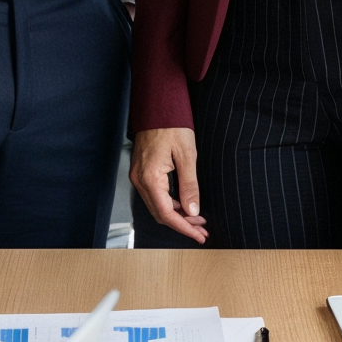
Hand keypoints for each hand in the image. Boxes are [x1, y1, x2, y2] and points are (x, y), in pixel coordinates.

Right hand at [130, 126, 207, 243]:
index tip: (199, 235)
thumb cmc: (171, 125)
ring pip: (157, 206)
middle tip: (202, 229)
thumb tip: (193, 211)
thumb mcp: (187, 155)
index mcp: (150, 177)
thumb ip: (190, 185)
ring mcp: (139, 176)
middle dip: (182, 224)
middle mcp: (140, 180)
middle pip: (160, 213)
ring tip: (197, 219)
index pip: (166, 213)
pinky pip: (155, 195)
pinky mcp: (142, 171)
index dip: (184, 227)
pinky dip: (170, 203)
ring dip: (177, 215)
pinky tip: (184, 204)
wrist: (157, 106)